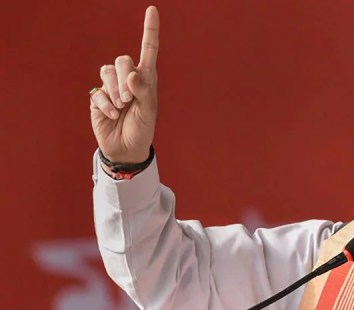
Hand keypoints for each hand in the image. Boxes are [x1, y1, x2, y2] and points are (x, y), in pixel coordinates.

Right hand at [90, 6, 158, 163]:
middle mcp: (128, 78)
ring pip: (107, 71)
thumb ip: (143, 91)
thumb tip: (131, 74)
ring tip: (121, 106)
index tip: (152, 10)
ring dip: (114, 90)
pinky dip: (105, 104)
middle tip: (129, 99)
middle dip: (124, 79)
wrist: (126, 148)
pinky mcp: (98, 97)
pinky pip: (98, 91)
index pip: (149, 50)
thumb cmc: (142, 128)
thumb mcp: (148, 112)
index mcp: (147, 79)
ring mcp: (111, 87)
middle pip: (122, 60)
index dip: (150, 30)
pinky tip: (112, 114)